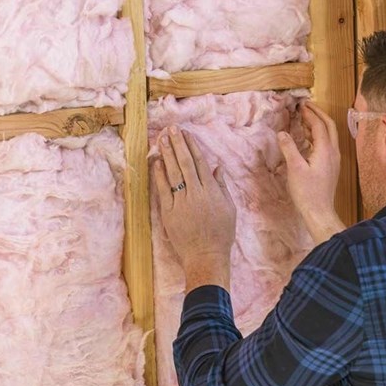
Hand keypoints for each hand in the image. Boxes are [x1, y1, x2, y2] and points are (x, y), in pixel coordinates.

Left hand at [153, 127, 235, 292]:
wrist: (206, 256)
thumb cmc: (221, 235)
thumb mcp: (229, 209)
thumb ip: (222, 186)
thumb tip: (217, 168)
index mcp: (212, 191)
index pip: (200, 162)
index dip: (192, 146)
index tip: (186, 133)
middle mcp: (196, 193)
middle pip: (185, 163)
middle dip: (178, 144)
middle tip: (171, 129)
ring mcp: (181, 203)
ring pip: (173, 173)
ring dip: (167, 154)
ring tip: (162, 139)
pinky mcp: (169, 213)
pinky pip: (163, 190)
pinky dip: (159, 175)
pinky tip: (157, 162)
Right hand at [277, 102, 345, 243]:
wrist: (319, 211)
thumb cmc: (307, 192)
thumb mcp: (295, 169)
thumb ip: (289, 149)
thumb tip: (282, 133)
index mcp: (325, 150)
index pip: (319, 125)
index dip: (310, 114)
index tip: (300, 106)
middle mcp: (333, 152)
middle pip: (329, 126)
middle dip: (318, 114)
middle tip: (306, 107)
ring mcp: (334, 160)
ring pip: (330, 135)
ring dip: (319, 124)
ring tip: (306, 119)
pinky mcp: (331, 166)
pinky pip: (327, 144)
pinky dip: (319, 135)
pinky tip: (310, 139)